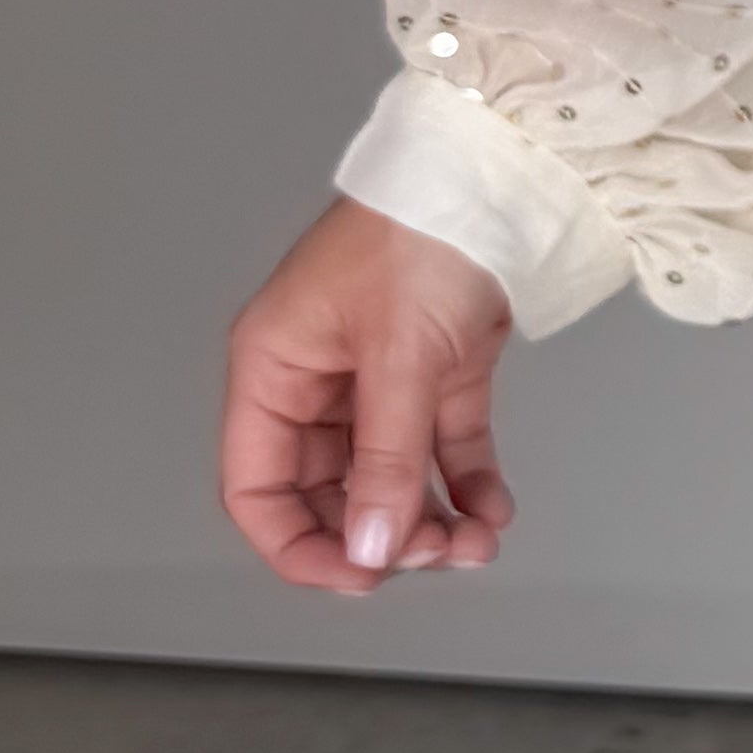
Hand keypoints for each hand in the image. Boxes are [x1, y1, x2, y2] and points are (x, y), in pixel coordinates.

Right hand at [220, 200, 518, 592]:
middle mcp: (317, 380)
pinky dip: (467, 484)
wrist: (495, 174)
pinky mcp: (439, 371)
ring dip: (431, 519)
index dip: (298, 545)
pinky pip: (444, 448)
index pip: (257, 488)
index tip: (357, 578)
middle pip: (328, 493)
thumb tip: (373, 548)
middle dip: (379, 535)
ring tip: (477, 542)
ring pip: (391, 477)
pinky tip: (494, 510)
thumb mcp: (397, 356)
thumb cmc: (419, 234)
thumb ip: (386, 461)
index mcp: (274, 370)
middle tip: (434, 555)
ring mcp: (379, 377)